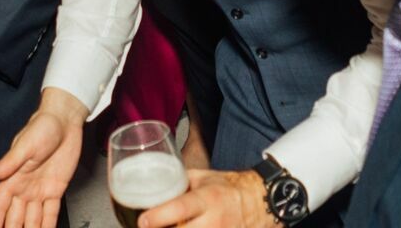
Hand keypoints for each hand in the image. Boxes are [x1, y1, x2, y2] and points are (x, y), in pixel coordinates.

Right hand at [0, 89, 85, 227]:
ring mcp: (39, 191)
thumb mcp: (24, 145)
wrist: (65, 121)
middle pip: (14, 218)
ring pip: (32, 220)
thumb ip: (9, 162)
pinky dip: (47, 226)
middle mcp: (24, 188)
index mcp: (12, 178)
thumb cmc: (42, 127)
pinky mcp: (56, 190)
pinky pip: (50, 214)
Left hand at [138, 169, 270, 227]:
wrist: (258, 202)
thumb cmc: (227, 188)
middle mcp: (214, 221)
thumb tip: (151, 186)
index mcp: (208, 198)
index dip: (159, 216)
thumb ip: (178, 182)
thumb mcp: (203, 178)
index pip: (181, 208)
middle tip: (148, 227)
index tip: (143, 220)